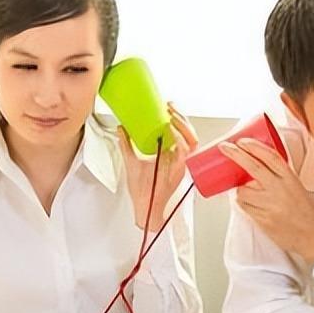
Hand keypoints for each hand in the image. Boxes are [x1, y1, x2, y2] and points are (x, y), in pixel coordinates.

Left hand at [119, 101, 199, 230]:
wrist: (143, 207)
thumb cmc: (142, 190)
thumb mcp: (131, 160)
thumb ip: (127, 144)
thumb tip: (121, 127)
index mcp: (171, 154)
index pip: (180, 131)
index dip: (177, 117)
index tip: (167, 105)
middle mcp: (179, 158)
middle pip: (189, 132)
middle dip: (182, 117)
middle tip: (170, 106)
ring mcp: (181, 164)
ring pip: (192, 140)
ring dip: (183, 125)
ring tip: (171, 115)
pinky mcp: (180, 171)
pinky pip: (185, 152)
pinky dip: (180, 139)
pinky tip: (171, 130)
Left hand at [218, 138, 313, 263]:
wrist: (313, 236)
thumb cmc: (306, 212)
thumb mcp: (297, 186)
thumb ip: (279, 176)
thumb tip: (256, 165)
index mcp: (290, 178)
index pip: (270, 156)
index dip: (253, 146)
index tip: (241, 141)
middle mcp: (280, 189)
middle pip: (253, 166)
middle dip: (235, 154)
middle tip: (225, 147)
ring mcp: (270, 205)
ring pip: (243, 191)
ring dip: (239, 190)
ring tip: (246, 192)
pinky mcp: (263, 219)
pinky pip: (245, 207)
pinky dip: (244, 204)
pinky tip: (249, 204)